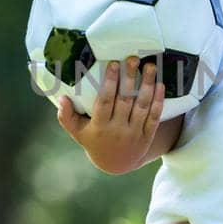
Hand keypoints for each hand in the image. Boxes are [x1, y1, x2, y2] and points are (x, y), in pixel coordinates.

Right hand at [57, 58, 164, 173]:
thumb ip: (66, 116)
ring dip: (148, 85)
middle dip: (130, 78)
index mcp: (100, 126)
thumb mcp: (77, 132)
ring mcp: (134, 133)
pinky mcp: (147, 136)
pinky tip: (161, 85)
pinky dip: (158, 101)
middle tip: (134, 58)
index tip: (113, 64)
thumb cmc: (94, 141)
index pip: (105, 101)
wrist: (116, 165)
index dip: (110, 82)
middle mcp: (118, 130)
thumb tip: (61, 98)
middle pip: (125, 100)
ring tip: (151, 66)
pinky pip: (155, 117)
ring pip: (142, 106)